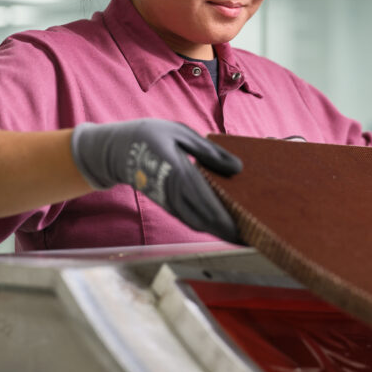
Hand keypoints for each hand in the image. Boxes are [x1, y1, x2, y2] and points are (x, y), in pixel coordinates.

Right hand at [70, 120, 242, 241]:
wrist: (117, 150)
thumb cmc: (152, 135)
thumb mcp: (181, 133)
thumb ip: (210, 151)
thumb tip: (238, 169)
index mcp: (175, 170)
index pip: (204, 199)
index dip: (224, 217)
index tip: (245, 228)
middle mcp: (170, 191)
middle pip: (203, 218)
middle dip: (228, 230)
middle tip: (254, 237)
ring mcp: (167, 201)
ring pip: (197, 223)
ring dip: (220, 230)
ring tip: (244, 234)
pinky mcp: (166, 205)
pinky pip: (189, 219)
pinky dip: (208, 225)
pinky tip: (223, 225)